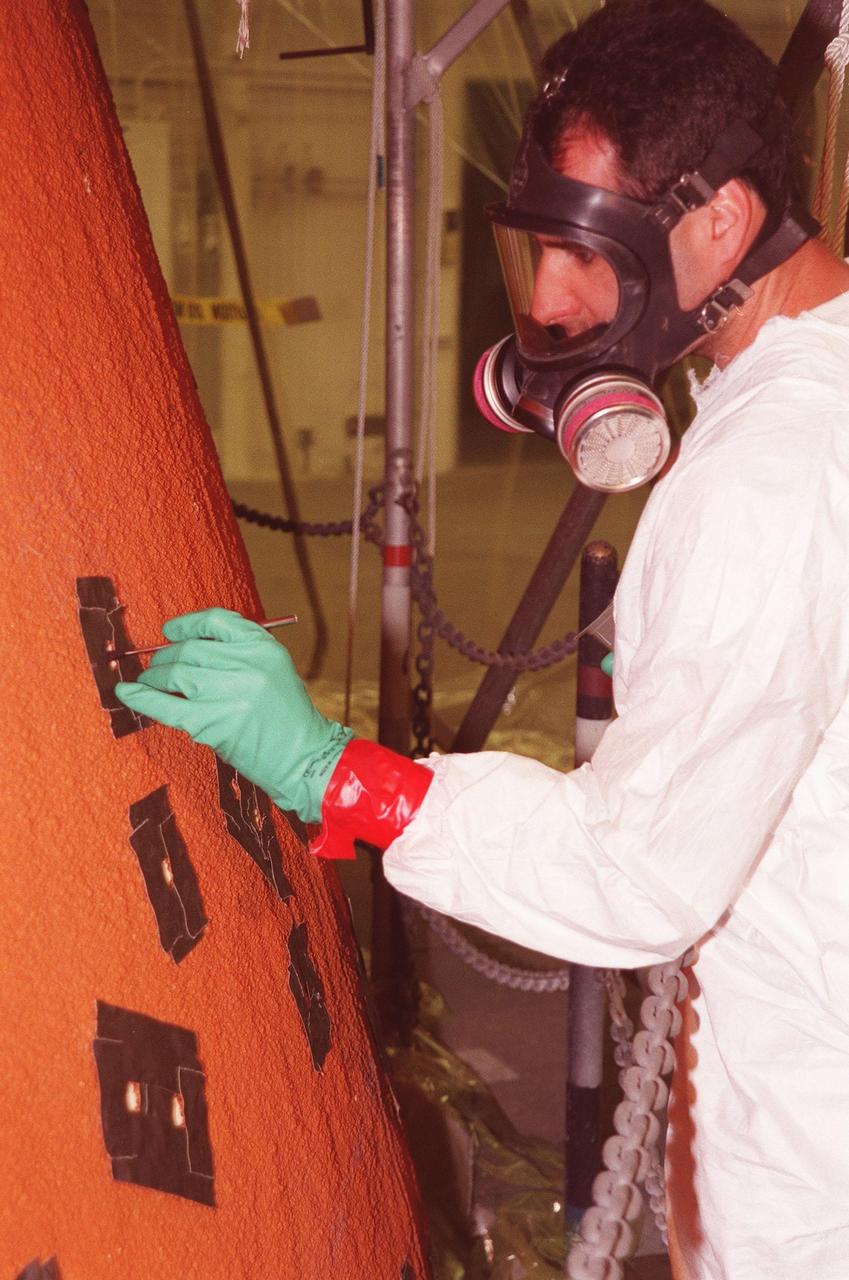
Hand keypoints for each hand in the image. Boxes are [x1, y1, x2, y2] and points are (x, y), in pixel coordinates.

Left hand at [115, 608, 352, 822]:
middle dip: (167, 656)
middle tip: (158, 667)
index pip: (216, 620)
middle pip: (190, 648)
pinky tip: (125, 692)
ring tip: (149, 682)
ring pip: (174, 673)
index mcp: (263, 646)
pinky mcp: (210, 724)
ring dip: (154, 676)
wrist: (304, 758)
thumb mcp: (273, 670)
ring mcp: (227, 694)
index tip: (170, 631)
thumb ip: (237, 653)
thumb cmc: (286, 716)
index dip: (187, 624)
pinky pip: (164, 705)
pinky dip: (140, 698)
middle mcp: (246, 665)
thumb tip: (183, 647)